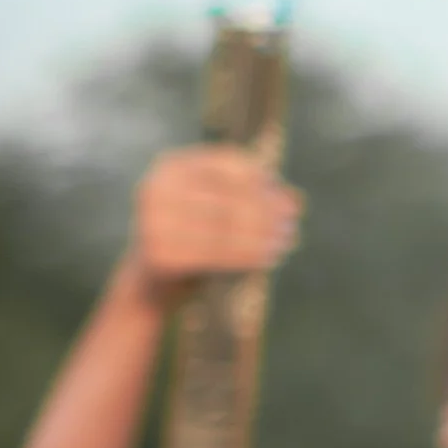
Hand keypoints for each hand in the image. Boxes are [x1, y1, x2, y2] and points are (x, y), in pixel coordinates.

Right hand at [126, 145, 301, 300]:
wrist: (151, 283)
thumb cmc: (193, 238)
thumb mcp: (219, 210)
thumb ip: (253, 199)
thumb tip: (296, 200)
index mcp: (171, 166)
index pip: (226, 165)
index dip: (262, 182)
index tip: (289, 201)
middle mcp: (156, 187)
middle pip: (227, 197)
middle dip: (265, 212)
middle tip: (291, 225)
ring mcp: (151, 220)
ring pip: (224, 226)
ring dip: (261, 235)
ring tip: (285, 242)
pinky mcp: (157, 253)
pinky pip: (214, 253)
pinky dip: (246, 255)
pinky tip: (267, 258)